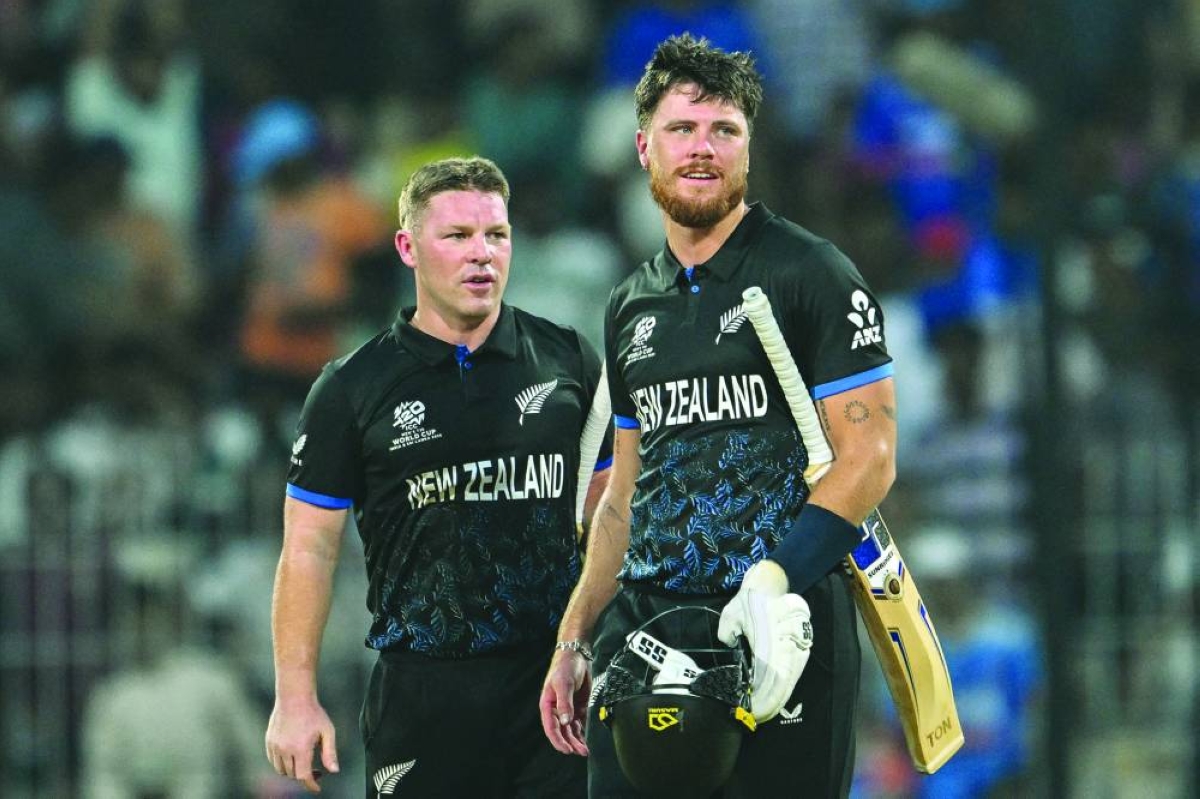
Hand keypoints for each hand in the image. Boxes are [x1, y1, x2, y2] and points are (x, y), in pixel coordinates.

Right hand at [265, 696, 338, 792]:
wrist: (294, 697)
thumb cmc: (314, 713)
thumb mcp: (327, 731)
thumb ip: (330, 752)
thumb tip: (334, 771)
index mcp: (300, 748)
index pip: (303, 776)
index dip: (310, 785)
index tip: (317, 788)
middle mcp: (285, 750)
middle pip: (292, 775)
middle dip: (304, 776)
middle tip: (316, 771)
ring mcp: (275, 746)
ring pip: (281, 770)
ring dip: (292, 771)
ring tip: (303, 763)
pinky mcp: (269, 741)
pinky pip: (273, 761)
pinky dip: (281, 764)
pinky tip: (292, 757)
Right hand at [539, 649, 591, 755]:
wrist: (577, 655)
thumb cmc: (565, 667)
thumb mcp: (564, 684)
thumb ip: (564, 703)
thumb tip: (564, 722)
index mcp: (548, 705)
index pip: (551, 727)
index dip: (558, 740)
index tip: (567, 750)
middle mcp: (556, 710)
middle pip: (562, 732)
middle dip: (570, 743)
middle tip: (580, 752)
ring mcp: (567, 709)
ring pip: (571, 730)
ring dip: (577, 741)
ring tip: (584, 750)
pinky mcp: (578, 707)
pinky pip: (579, 724)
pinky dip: (582, 733)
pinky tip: (585, 741)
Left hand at [718, 560, 813, 721]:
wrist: (772, 584)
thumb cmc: (750, 600)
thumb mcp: (732, 613)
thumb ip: (728, 630)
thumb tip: (728, 643)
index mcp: (769, 636)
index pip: (770, 672)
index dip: (764, 694)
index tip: (755, 709)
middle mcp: (786, 643)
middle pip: (783, 680)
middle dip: (771, 702)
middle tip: (758, 717)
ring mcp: (797, 645)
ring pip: (791, 678)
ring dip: (779, 697)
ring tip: (766, 713)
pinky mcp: (801, 647)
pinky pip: (795, 671)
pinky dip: (786, 687)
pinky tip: (777, 699)